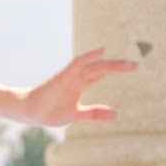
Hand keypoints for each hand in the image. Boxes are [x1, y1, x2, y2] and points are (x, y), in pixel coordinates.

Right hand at [22, 47, 137, 127]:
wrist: (29, 112)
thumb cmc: (49, 112)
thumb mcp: (77, 114)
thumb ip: (95, 113)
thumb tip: (116, 114)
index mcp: (80, 85)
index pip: (100, 73)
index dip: (115, 70)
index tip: (132, 67)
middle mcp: (77, 78)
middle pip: (101, 68)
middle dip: (118, 66)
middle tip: (135, 65)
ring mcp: (71, 76)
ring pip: (93, 66)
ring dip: (110, 63)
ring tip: (127, 64)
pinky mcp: (63, 77)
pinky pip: (78, 63)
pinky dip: (90, 57)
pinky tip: (102, 51)